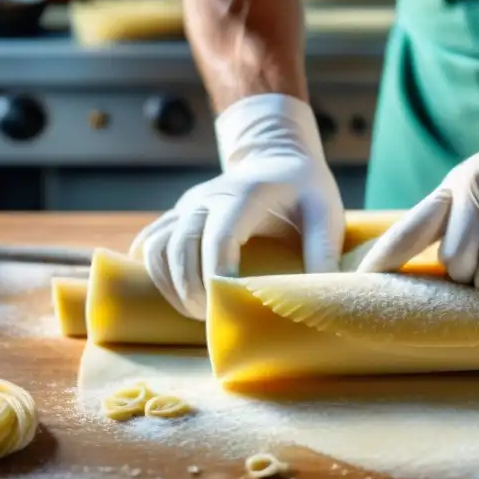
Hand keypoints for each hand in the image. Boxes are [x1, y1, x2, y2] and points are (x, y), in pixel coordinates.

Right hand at [130, 94, 343, 318]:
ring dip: (169, 284)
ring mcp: (189, 205)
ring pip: (159, 245)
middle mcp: (208, 197)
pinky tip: (171, 294)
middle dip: (191, 288)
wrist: (278, 159)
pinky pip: (152, 241)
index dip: (217, 273)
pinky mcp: (179, 214)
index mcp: (246, 194)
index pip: (220, 236)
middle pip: (182, 245)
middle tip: (212, 319)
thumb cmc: (306, 189)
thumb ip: (324, 252)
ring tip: (195, 312)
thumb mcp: (326, 213)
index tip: (227, 303)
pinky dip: (154, 270)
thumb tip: (319, 300)